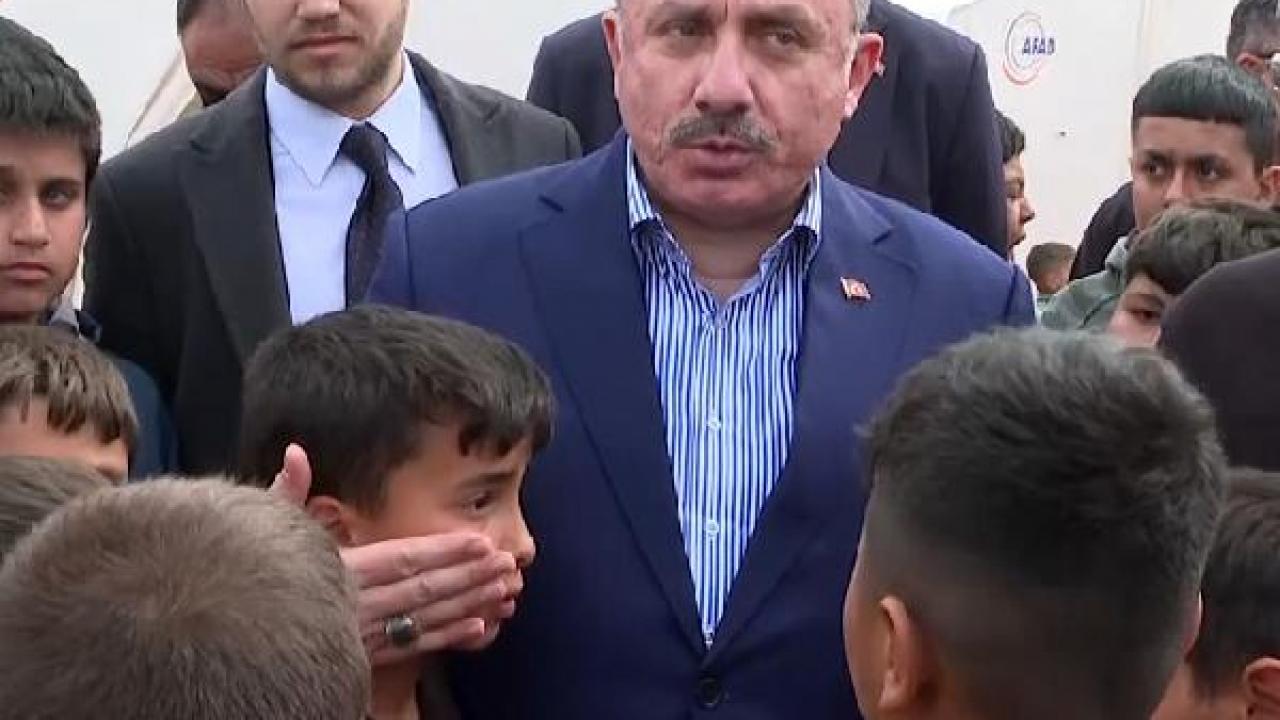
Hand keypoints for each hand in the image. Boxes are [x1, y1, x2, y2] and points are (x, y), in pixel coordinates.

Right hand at [268, 443, 515, 664]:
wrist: (234, 638)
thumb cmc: (253, 579)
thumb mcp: (266, 531)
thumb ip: (288, 492)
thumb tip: (295, 450)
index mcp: (339, 570)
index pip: (402, 557)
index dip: (444, 549)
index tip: (479, 540)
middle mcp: (356, 605)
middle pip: (423, 588)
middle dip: (467, 575)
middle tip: (506, 562)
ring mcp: (361, 636)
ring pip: (425, 618)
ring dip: (467, 603)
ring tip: (503, 589)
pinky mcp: (362, 660)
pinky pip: (412, 648)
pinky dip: (447, 638)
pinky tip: (478, 628)